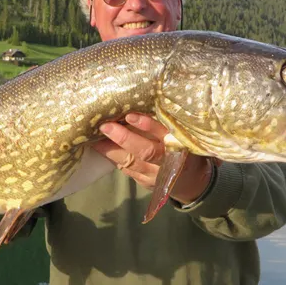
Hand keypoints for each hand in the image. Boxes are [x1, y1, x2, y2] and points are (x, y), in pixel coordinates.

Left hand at [93, 113, 215, 204]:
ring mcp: (156, 175)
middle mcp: (168, 161)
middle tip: (105, 126)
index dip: (148, 126)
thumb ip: (165, 122)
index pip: (165, 134)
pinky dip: (114, 159)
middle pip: (146, 151)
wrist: (191, 180)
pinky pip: (128, 171)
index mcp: (180, 145)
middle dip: (124, 138)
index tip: (130, 115)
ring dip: (111, 150)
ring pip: (132, 163)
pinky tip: (100, 149)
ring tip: (94, 138)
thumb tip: (139, 101)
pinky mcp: (146, 183)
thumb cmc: (184, 147)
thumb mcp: (181, 134)